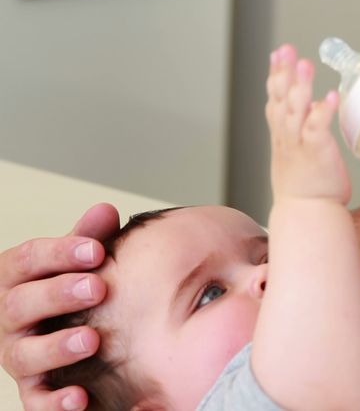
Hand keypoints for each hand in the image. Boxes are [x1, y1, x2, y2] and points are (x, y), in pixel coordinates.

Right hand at [1, 203, 116, 410]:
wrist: (61, 330)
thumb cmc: (68, 288)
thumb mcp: (76, 262)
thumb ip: (89, 239)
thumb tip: (105, 211)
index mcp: (17, 279)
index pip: (28, 260)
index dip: (60, 253)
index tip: (96, 249)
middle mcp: (10, 319)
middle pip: (21, 304)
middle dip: (59, 295)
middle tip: (98, 288)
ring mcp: (18, 355)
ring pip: (25, 354)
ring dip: (57, 347)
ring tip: (91, 340)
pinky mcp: (32, 389)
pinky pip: (35, 401)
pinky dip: (55, 402)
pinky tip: (79, 398)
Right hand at [266, 44, 349, 204]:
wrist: (306, 214)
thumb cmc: (306, 185)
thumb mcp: (297, 150)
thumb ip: (302, 126)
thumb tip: (311, 103)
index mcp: (282, 134)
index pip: (275, 98)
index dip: (275, 74)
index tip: (278, 53)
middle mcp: (286, 136)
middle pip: (281, 98)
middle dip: (283, 72)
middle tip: (287, 49)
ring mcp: (299, 144)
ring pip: (296, 110)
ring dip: (300, 86)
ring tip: (305, 64)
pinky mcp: (316, 152)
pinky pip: (318, 128)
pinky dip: (322, 111)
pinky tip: (329, 96)